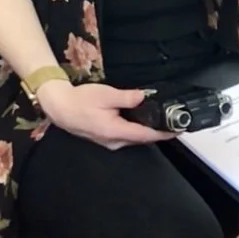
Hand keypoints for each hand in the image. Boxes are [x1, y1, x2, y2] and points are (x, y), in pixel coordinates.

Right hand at [37, 81, 175, 150]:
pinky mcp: (105, 138)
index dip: (163, 134)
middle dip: (157, 131)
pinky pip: (126, 135)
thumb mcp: (105, 95)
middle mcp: (114, 142)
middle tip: (172, 120)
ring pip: (134, 137)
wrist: (60, 107)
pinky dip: (136, 128)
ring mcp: (109, 142)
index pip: (146, 136)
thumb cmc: (81, 100)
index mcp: (116, 132)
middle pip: (141, 138)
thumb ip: (127, 97)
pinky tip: (140, 118)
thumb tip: (144, 97)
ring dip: (147, 130)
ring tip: (160, 118)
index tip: (178, 130)